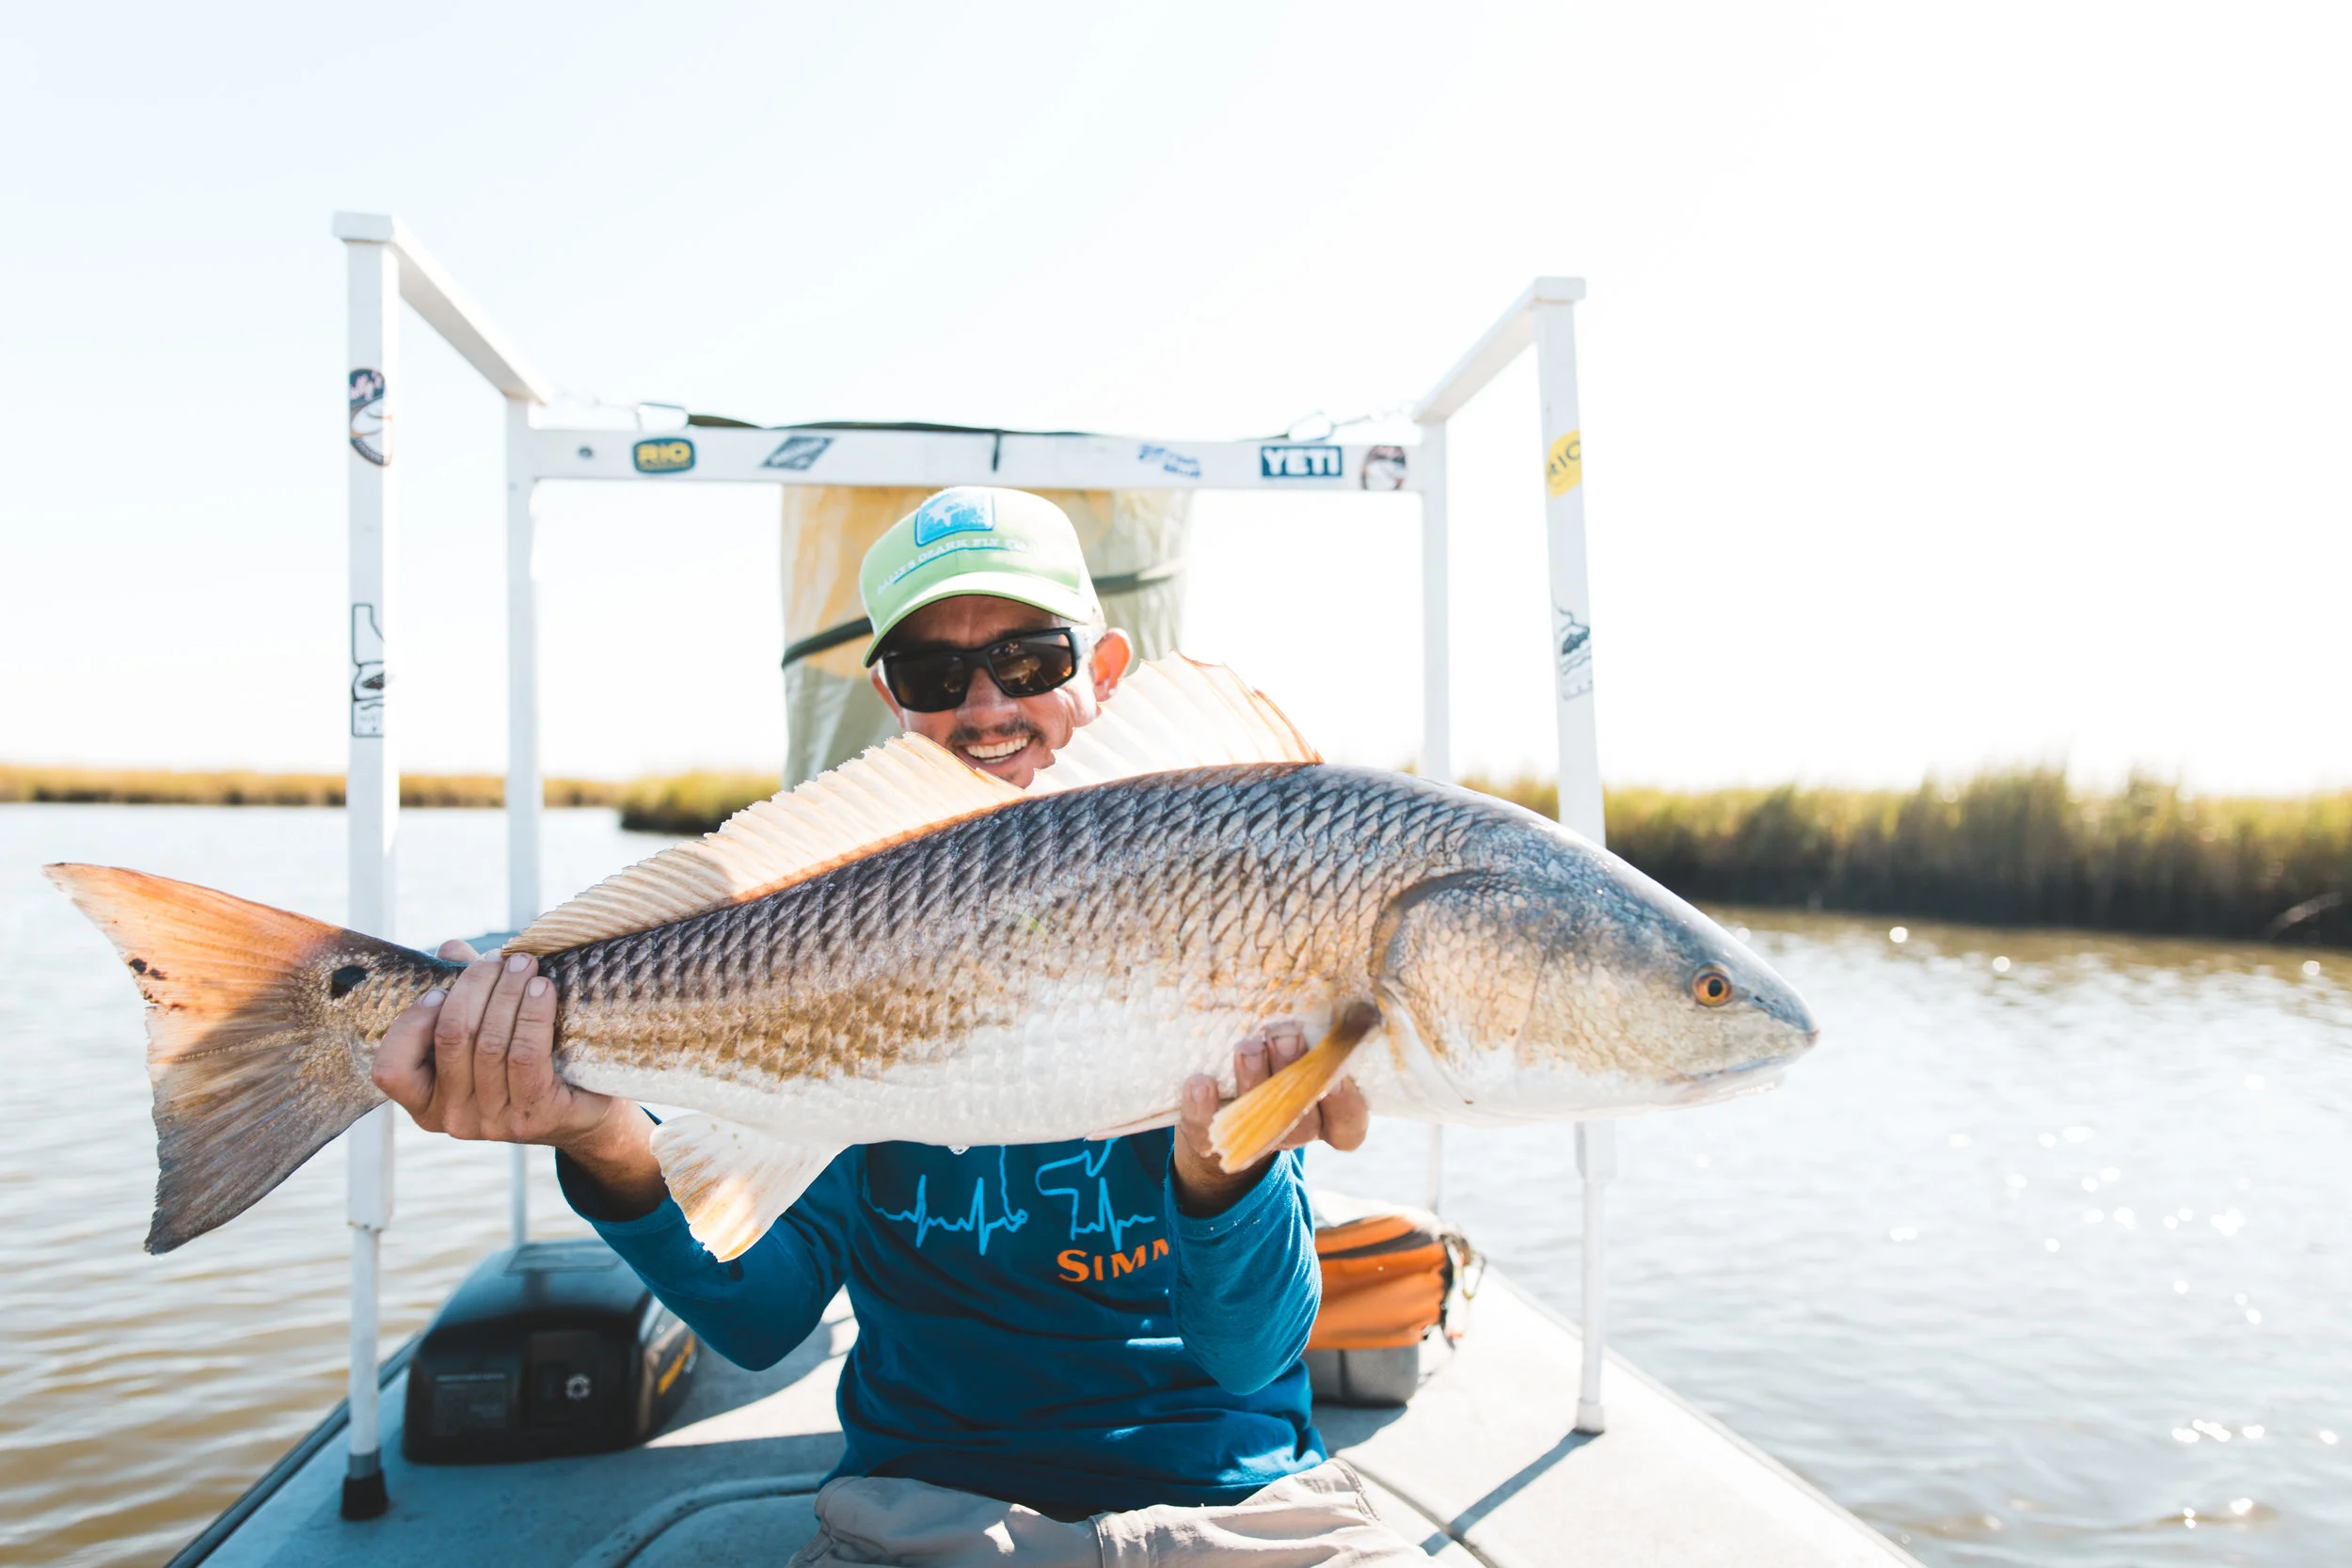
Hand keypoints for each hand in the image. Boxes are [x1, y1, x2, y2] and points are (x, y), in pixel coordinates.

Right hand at [372, 940, 662, 1209]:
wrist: (585, 1108)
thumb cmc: (523, 1062)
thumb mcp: (484, 1030)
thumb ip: (461, 992)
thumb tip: (450, 948)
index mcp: (425, 1102)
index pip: (392, 1069)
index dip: (412, 1023)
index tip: (440, 989)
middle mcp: (453, 1118)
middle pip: (452, 1038)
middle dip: (475, 986)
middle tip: (499, 960)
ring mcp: (495, 1123)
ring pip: (490, 1043)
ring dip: (508, 992)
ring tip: (524, 964)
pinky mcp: (537, 1115)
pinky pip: (526, 1055)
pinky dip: (532, 1014)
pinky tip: (542, 989)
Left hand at [1171, 1019, 1369, 1216]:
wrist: (1227, 1117)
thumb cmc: (1284, 1064)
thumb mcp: (1310, 1050)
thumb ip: (1327, 1036)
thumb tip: (1356, 1003)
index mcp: (1328, 1117)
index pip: (1348, 1124)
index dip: (1345, 1102)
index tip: (1336, 1073)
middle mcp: (1295, 1130)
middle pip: (1301, 1119)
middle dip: (1293, 1074)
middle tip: (1286, 1035)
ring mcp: (1253, 1139)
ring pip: (1257, 1124)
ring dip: (1253, 1081)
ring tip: (1247, 1046)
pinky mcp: (1210, 1140)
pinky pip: (1206, 1132)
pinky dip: (1203, 1106)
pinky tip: (1202, 1080)